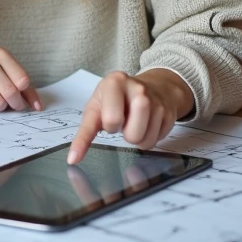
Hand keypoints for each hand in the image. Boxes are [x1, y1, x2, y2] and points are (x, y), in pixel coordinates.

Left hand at [68, 70, 193, 160]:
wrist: (151, 87)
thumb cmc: (116, 99)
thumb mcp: (97, 107)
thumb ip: (86, 130)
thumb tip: (73, 157)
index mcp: (114, 83)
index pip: (110, 118)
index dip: (100, 134)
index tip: (74, 159)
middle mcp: (138, 88)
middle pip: (131, 133)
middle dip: (124, 134)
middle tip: (122, 123)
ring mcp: (156, 100)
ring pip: (144, 140)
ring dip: (137, 139)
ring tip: (133, 124)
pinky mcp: (169, 112)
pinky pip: (157, 140)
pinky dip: (149, 138)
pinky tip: (146, 124)